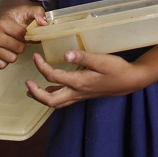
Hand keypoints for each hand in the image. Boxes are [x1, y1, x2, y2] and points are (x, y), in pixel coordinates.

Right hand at [0, 0, 45, 68]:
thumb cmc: (14, 16)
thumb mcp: (27, 11)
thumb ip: (38, 14)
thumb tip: (44, 23)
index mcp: (2, 23)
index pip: (23, 36)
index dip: (29, 35)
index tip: (27, 31)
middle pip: (19, 49)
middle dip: (22, 44)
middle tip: (17, 37)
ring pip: (12, 58)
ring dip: (14, 52)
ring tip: (10, 42)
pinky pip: (2, 65)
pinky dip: (5, 59)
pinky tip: (3, 49)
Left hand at [26, 49, 147, 107]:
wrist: (130, 81)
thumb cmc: (117, 69)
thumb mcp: (101, 60)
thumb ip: (83, 57)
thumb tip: (65, 53)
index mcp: (79, 82)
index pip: (53, 76)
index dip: (41, 67)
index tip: (36, 56)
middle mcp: (77, 92)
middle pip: (50, 100)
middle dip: (36, 93)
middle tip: (27, 82)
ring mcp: (80, 95)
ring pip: (56, 103)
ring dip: (42, 97)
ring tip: (32, 89)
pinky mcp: (84, 94)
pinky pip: (64, 99)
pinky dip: (53, 95)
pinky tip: (51, 88)